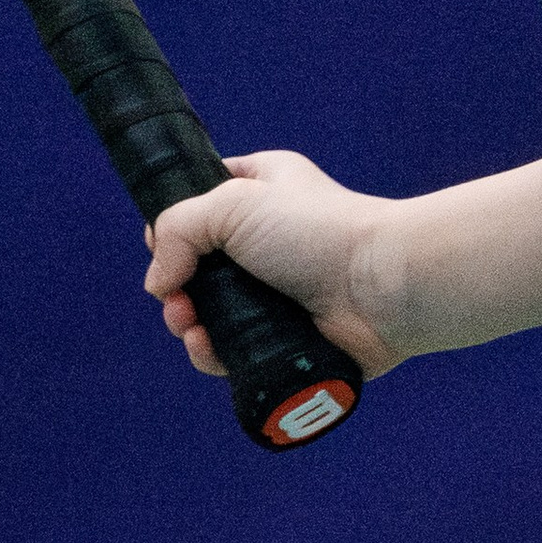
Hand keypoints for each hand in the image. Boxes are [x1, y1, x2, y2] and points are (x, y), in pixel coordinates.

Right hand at [144, 149, 406, 382]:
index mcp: (261, 189)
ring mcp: (273, 292)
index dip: (174, 225)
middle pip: (196, 265)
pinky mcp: (280, 337)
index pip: (201, 201)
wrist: (381, 287)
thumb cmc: (318, 230)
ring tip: (191, 325)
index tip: (164, 244)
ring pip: (208, 312)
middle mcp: (265, 241)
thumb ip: (177, 230)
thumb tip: (159, 282)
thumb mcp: (233, 200)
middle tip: (175, 297)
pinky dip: (211, 352)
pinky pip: (231, 350)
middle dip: (174, 285)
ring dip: (186, 322)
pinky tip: (208, 347)